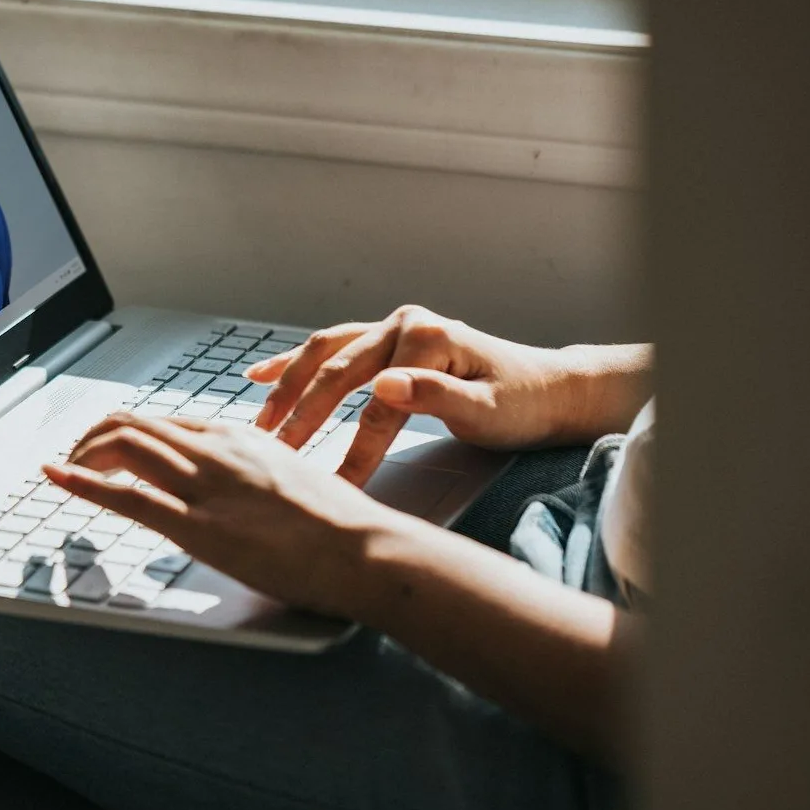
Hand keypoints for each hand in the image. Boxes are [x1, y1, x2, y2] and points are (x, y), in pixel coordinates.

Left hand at [43, 413, 398, 618]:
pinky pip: (128, 495)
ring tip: (65, 470)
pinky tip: (59, 479)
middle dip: (92, 439)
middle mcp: (216, 451)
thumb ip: (256, 473)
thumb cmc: (340, 524)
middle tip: (74, 459)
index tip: (106, 447)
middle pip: (134, 424)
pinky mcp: (199, 526)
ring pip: (123, 446)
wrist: (365, 547)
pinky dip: (83, 483)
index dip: (125, 432)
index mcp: (239, 437)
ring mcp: (205, 486)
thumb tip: (239, 486)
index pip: (164, 422)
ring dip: (83, 456)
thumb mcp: (292, 477)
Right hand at [248, 305, 584, 485]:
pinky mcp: (387, 341)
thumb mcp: (488, 410)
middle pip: (338, 372)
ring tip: (261, 423)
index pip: (376, 402)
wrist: (549, 390)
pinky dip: (295, 362)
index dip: (352, 447)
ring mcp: (392, 328)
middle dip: (302, 415)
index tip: (331, 485)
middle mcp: (404, 324)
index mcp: (427, 338)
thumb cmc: (522, 405)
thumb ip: (435, 396)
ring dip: (288, 386)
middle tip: (275, 454)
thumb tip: (384, 385)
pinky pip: (331, 348)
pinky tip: (260, 374)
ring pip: (325, 354)